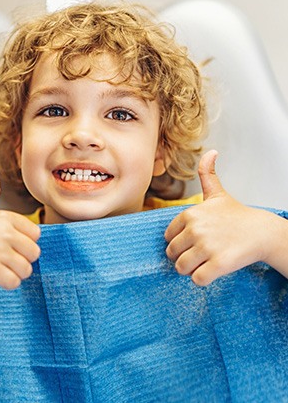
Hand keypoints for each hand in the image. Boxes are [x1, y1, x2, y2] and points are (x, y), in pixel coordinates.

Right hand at [0, 168, 40, 289]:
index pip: (36, 234)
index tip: (10, 246)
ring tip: (1, 269)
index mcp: (4, 216)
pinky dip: (8, 284)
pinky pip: (14, 282)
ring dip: (16, 274)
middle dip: (23, 260)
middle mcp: (3, 231)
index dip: (25, 244)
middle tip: (6, 261)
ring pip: (26, 269)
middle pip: (34, 252)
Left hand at [164, 150, 283, 285]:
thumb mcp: (218, 193)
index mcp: (190, 214)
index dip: (180, 242)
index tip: (194, 241)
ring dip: (191, 270)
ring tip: (205, 263)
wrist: (262, 232)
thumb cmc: (236, 215)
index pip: (168, 237)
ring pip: (181, 268)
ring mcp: (206, 246)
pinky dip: (202, 280)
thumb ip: (207, 174)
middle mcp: (195, 229)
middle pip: (172, 254)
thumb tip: (211, 151)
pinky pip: (197, 280)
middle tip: (200, 255)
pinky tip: (213, 271)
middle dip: (183, 257)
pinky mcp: (218, 264)